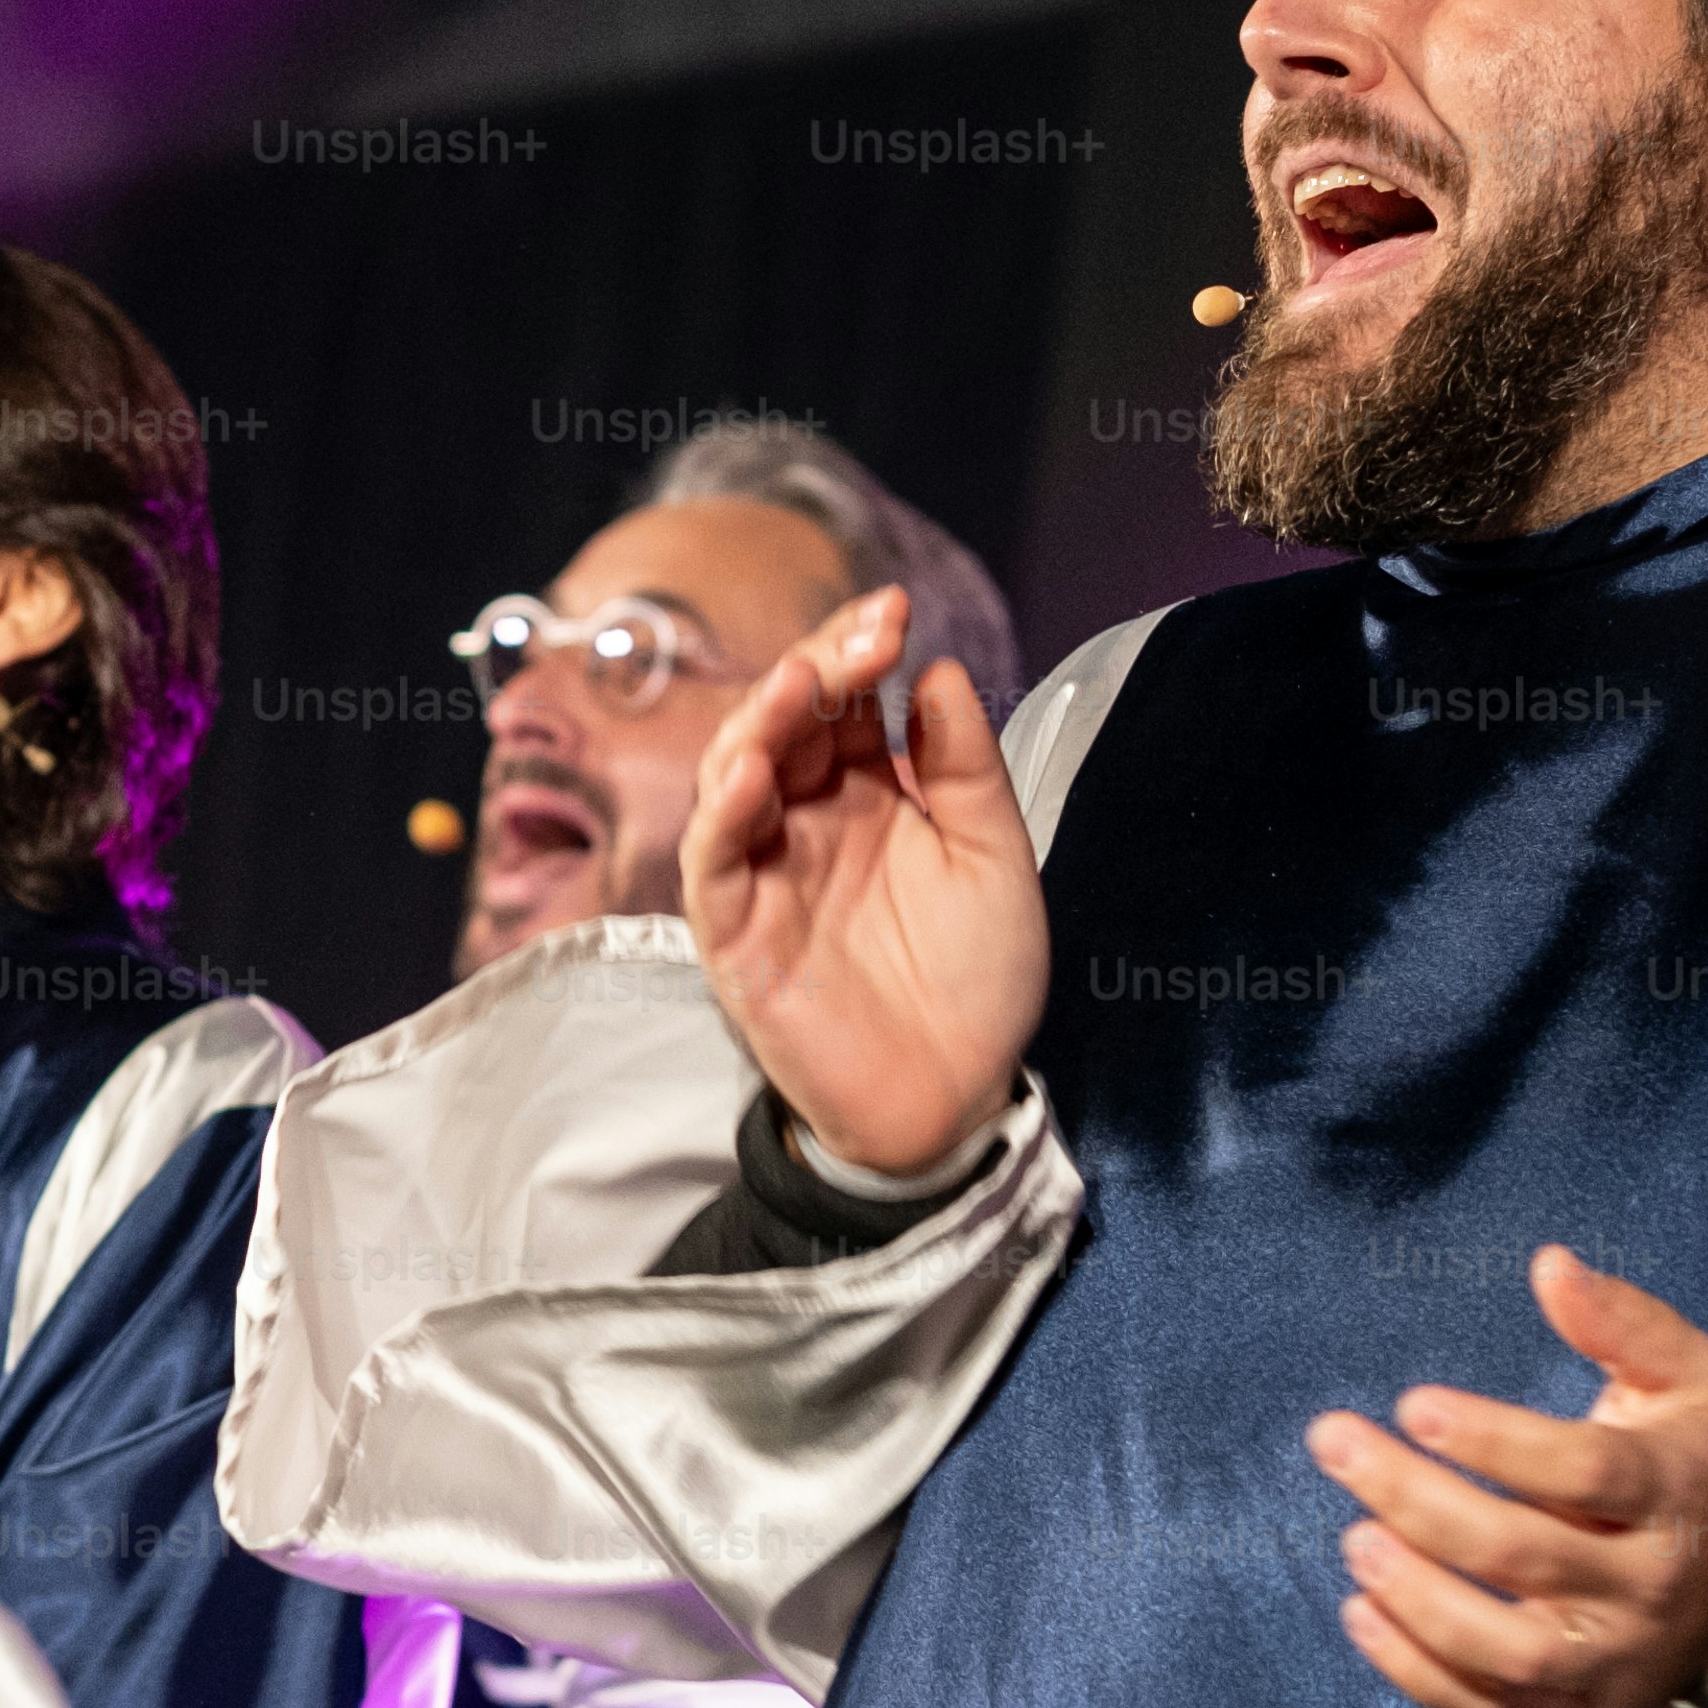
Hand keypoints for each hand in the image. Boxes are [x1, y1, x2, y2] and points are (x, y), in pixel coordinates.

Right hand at [681, 586, 1049, 1178]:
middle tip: (864, 636)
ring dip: (760, 723)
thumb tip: (940, 671)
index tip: (895, 610)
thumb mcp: (994, 858)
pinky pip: (714, 862)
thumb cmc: (976, 981)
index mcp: (869, 793)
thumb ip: (966, 769)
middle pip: (785, 721)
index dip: (858, 649)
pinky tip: (754, 774)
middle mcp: (808, 819)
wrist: (957, 1098)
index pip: (843, 698)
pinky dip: (725, 813)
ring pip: (735, 775)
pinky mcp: (735, 932)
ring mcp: (766, 871)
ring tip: (798, 682)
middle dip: (816, 668)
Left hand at [1304, 1249, 1707, 1707]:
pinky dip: (1416, 1671)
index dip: (1497, 1439)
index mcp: (1676, 1493)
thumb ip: (1625, 1322)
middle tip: (1335, 1445)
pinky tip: (1360, 1610)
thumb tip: (1549, 1264)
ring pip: (1509, 1651)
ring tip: (1353, 1539)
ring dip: (1418, 1599)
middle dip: (1419, 1500)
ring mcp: (1609, 1660)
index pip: (1585, 1470)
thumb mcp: (1686, 1381)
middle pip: (1526, 1554)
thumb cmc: (1684, 1465)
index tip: (1412, 1404)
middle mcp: (1648, 1585)